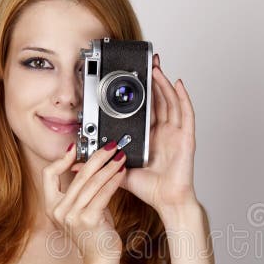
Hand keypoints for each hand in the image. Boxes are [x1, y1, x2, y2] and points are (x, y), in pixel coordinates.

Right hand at [43, 140, 126, 263]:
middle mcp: (59, 210)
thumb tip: (92, 166)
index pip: (48, 174)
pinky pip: (103, 193)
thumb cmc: (94, 234)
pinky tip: (122, 173)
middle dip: (97, 157)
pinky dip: (114, 180)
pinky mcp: (88, 219)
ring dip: (109, 166)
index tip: (75, 148)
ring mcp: (72, 216)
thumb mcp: (81, 209)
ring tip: (120, 158)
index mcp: (51, 206)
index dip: (61, 159)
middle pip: (77, 174)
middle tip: (110, 147)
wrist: (100, 260)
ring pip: (92, 182)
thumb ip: (83, 191)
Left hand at [71, 53, 197, 212]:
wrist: (167, 202)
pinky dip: (183, 97)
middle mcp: (164, 132)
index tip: (131, 77)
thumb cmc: (149, 189)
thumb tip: (76, 163)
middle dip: (153, 80)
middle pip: (159, 99)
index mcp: (150, 136)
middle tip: (145, 62)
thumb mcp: (117, 172)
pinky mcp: (186, 137)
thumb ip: (99, 165)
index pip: (145, 108)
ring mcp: (176, 133)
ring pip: (171, 101)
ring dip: (163, 83)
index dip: (140, 91)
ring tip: (155, 67)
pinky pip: (186, 113)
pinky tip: (177, 83)